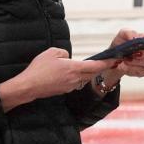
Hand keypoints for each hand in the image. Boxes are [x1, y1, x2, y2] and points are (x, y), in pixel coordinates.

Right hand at [0, 47, 114, 110]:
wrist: (29, 86)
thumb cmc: (39, 69)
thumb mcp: (51, 52)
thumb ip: (64, 53)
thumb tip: (68, 58)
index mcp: (73, 68)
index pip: (95, 66)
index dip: (106, 63)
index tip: (115, 60)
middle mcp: (75, 79)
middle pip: (92, 73)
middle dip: (99, 68)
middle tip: (108, 62)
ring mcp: (70, 86)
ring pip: (83, 78)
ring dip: (86, 73)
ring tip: (86, 66)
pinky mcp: (64, 90)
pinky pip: (75, 82)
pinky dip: (76, 77)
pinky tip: (68, 73)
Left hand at [108, 28, 143, 79]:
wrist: (113, 58)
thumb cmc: (121, 44)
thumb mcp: (122, 35)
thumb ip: (128, 33)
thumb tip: (134, 37)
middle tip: (134, 53)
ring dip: (136, 62)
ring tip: (125, 59)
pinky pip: (142, 71)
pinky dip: (132, 68)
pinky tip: (125, 66)